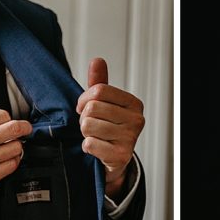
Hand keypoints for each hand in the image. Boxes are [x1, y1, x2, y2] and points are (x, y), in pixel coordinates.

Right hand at [0, 109, 31, 209]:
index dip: (8, 119)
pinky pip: (10, 167)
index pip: (3, 115)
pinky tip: (6, 161)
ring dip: (16, 147)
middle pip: (15, 129)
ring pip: (16, 149)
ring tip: (10, 149)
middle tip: (25, 130)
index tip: (9, 123)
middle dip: (24, 128)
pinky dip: (12, 162)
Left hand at [76, 57, 144, 198]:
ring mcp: (130, 138)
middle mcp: (136, 120)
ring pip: (88, 126)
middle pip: (92, 108)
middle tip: (91, 124)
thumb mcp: (105, 104)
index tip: (83, 107)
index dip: (84, 98)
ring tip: (95, 135)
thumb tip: (97, 61)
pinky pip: (89, 144)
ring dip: (85, 133)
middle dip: (84, 117)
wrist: (116, 159)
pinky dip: (87, 147)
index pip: (99, 90)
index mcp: (134, 103)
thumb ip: (100, 83)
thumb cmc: (109, 128)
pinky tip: (97, 148)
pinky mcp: (121, 156)